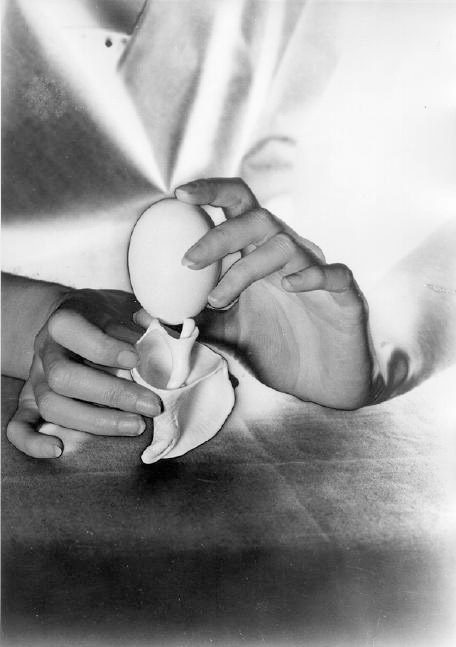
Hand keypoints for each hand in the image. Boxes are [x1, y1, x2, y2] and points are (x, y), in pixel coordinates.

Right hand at [6, 289, 160, 457]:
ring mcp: (35, 379)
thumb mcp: (120, 308)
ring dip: (95, 421)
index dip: (104, 347)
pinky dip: (32, 442)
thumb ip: (141, 324)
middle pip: (63, 377)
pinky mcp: (29, 403)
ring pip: (51, 405)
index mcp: (65, 321)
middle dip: (112, 394)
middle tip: (151, 404)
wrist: (71, 321)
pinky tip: (59, 450)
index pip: (73, 331)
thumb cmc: (103, 318)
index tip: (136, 360)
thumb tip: (166, 346)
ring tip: (137, 426)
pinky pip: (17, 426)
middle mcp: (46, 351)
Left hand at [174, 177, 372, 408]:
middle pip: (257, 219)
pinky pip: (332, 273)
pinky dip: (310, 276)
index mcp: (260, 255)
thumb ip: (194, 321)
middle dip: (219, 234)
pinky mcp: (344, 294)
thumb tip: (143, 316)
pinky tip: (289, 287)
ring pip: (285, 245)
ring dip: (247, 268)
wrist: (326, 382)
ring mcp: (317, 271)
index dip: (212, 192)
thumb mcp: (229, 335)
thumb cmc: (279, 349)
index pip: (238, 208)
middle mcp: (289, 255)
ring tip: (220, 299)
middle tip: (186, 261)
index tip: (177, 195)